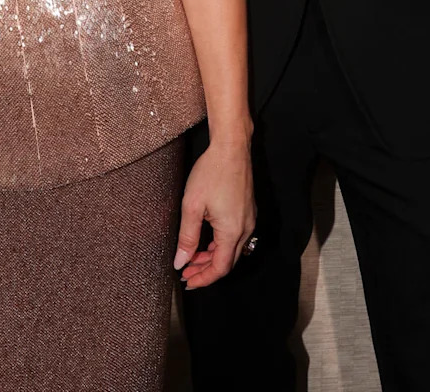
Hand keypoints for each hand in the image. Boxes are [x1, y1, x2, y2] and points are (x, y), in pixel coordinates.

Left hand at [174, 137, 255, 289]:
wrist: (231, 147)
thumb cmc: (211, 173)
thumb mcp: (192, 206)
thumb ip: (187, 237)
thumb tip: (180, 262)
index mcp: (231, 232)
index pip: (220, 268)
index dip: (203, 279)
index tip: (187, 281)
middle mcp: (245, 229)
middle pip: (227, 261)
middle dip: (206, 269)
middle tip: (186, 271)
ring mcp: (249, 219)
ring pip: (232, 249)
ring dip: (212, 256)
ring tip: (192, 256)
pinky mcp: (248, 210)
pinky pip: (236, 236)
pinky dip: (220, 244)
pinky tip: (206, 240)